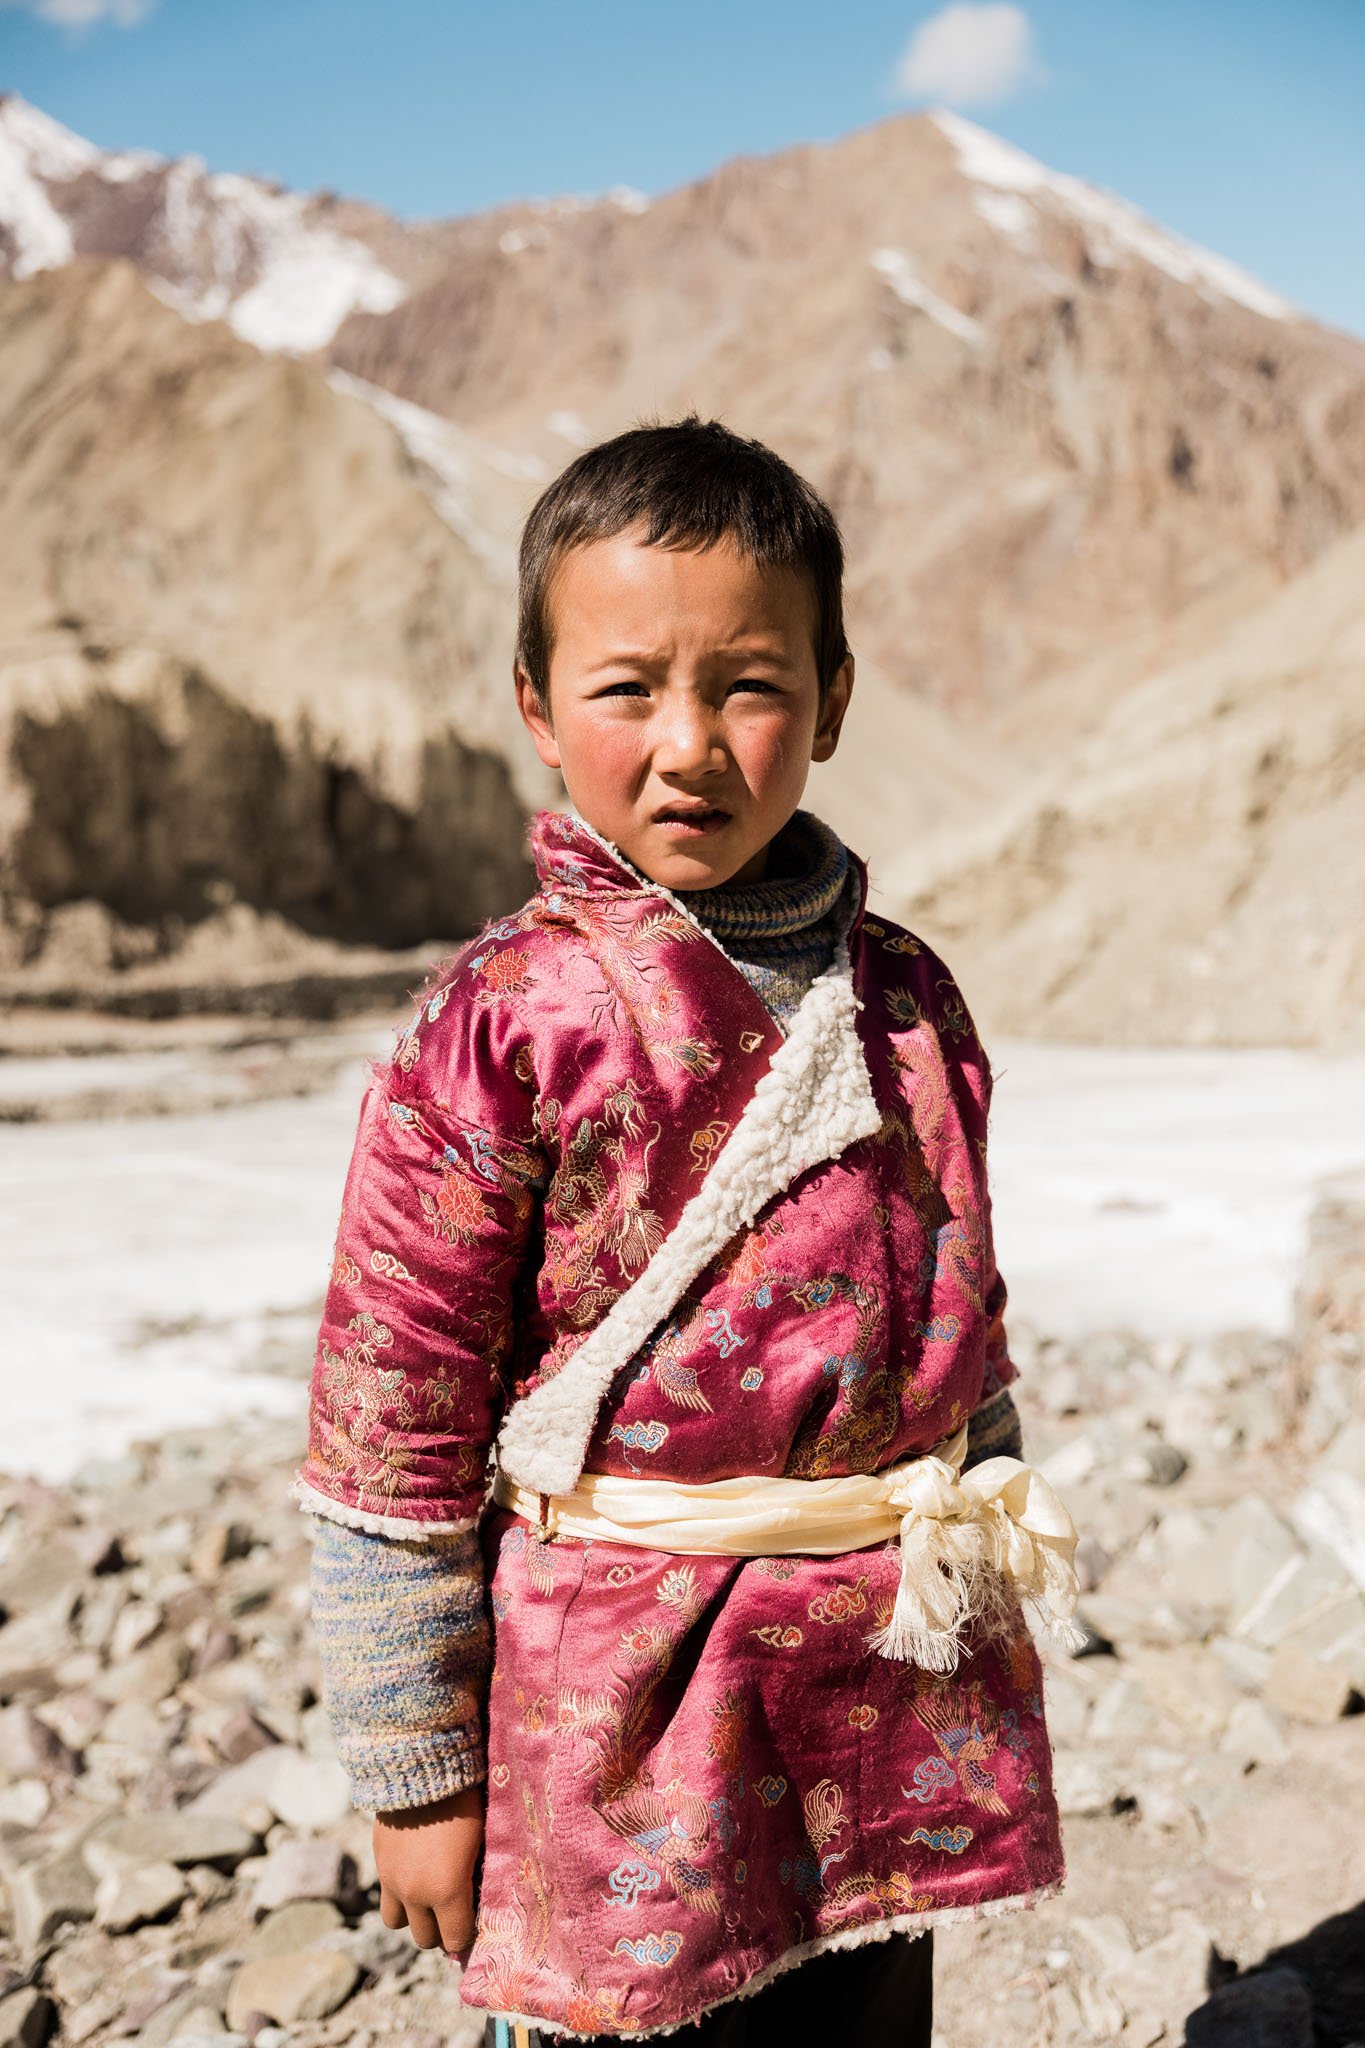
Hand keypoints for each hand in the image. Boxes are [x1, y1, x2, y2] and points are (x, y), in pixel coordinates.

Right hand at [374, 1783, 485, 1960]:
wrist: (421, 1768)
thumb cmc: (463, 1802)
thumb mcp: (480, 1842)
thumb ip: (476, 1877)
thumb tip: (481, 1897)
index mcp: (446, 1891)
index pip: (456, 1939)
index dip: (468, 1936)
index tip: (476, 1924)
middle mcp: (415, 1894)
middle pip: (426, 1938)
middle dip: (442, 1931)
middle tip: (455, 1914)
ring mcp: (392, 1881)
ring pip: (398, 1923)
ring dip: (414, 1917)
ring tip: (430, 1899)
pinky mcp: (379, 1863)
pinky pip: (386, 1896)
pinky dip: (400, 1895)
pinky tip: (415, 1875)